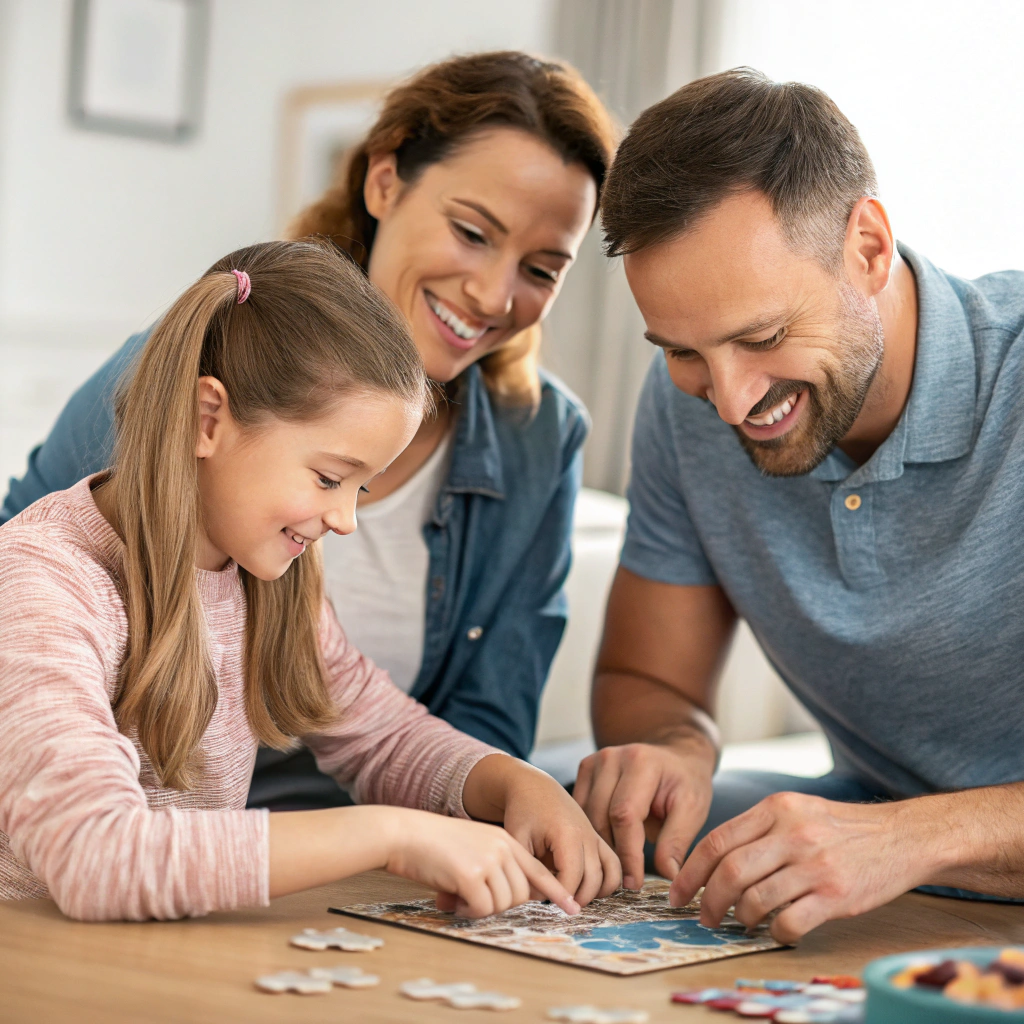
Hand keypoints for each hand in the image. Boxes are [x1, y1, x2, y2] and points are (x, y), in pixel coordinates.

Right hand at [384, 807, 579, 917]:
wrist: (404, 833)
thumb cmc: (434, 844)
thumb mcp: (473, 846)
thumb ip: (495, 865)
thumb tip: (510, 898)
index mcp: (504, 840)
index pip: (539, 870)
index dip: (557, 892)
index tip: (573, 908)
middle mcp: (502, 848)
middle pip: (522, 895)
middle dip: (501, 904)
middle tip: (473, 898)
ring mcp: (488, 860)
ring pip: (504, 904)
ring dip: (482, 908)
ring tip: (459, 896)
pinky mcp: (471, 875)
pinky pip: (482, 909)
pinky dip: (468, 912)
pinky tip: (452, 899)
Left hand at [464, 755, 620, 905]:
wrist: (536, 788)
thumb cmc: (523, 811)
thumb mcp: (517, 839)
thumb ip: (527, 868)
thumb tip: (540, 897)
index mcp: (567, 834)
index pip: (571, 878)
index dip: (559, 896)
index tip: (545, 901)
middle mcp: (588, 836)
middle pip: (593, 881)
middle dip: (576, 899)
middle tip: (556, 903)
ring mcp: (596, 837)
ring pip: (610, 876)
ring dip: (595, 893)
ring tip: (572, 897)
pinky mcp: (598, 839)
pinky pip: (613, 866)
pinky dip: (607, 882)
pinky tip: (588, 889)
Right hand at [573, 742, 713, 888]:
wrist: (676, 757)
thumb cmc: (686, 784)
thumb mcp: (692, 810)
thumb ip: (676, 843)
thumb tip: (669, 880)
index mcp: (642, 762)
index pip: (624, 815)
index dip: (627, 853)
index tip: (634, 883)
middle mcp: (613, 757)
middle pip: (601, 817)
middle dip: (613, 853)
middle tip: (626, 880)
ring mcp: (596, 760)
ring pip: (585, 815)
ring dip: (600, 843)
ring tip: (617, 865)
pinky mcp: (586, 768)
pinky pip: (580, 808)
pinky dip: (590, 829)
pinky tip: (607, 844)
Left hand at [671, 792, 920, 942]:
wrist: (902, 836)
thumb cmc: (842, 828)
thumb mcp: (797, 809)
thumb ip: (759, 828)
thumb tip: (714, 860)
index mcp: (776, 808)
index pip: (717, 840)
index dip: (690, 871)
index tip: (678, 892)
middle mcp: (792, 833)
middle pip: (730, 871)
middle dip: (708, 900)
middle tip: (704, 916)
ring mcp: (815, 864)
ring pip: (755, 899)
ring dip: (740, 918)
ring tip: (742, 923)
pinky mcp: (836, 895)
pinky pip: (790, 922)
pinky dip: (775, 933)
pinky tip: (777, 930)